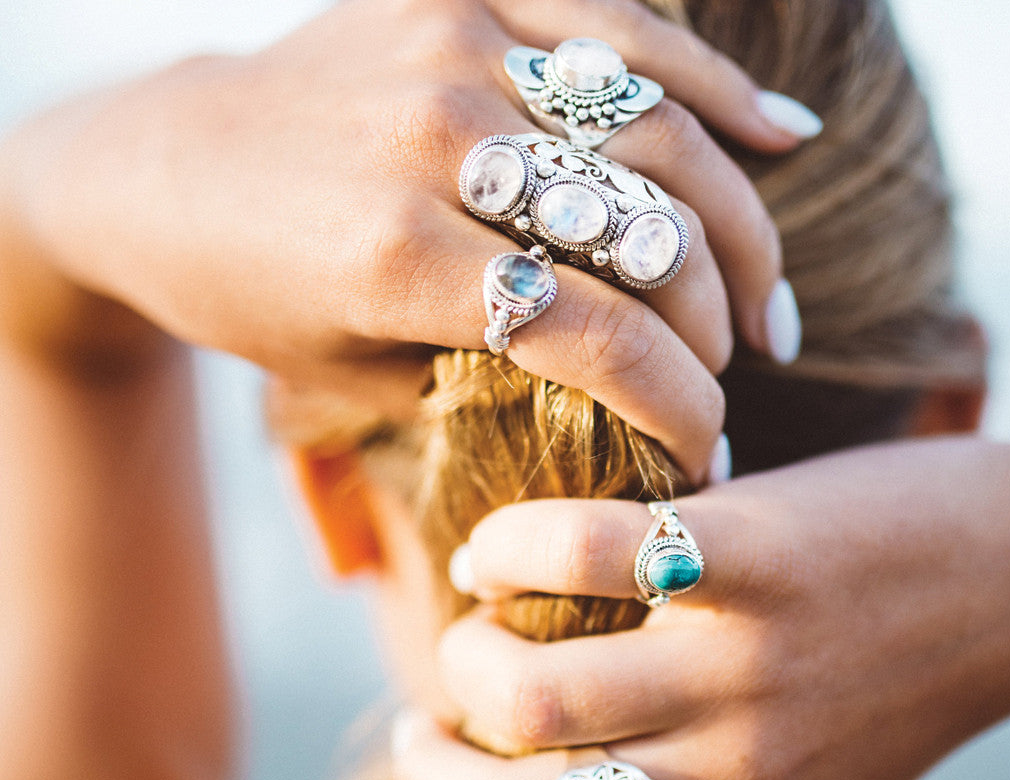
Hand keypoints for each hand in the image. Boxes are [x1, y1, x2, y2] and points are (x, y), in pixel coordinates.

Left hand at [0, 0, 817, 480]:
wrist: (163, 170)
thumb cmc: (254, 296)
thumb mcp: (357, 375)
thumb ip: (492, 376)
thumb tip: (630, 392)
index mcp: (393, 259)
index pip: (595, 336)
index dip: (677, 402)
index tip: (709, 447)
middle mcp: (431, 143)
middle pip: (646, 233)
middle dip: (716, 323)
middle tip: (742, 371)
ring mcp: (449, 50)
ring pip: (657, 134)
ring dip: (738, 228)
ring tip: (767, 300)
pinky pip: (621, 29)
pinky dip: (712, 86)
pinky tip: (784, 138)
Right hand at [384, 417, 1009, 779]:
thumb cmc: (921, 669)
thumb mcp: (823, 773)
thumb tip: (583, 763)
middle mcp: (739, 772)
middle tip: (423, 730)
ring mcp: (747, 664)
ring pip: (537, 697)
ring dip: (461, 665)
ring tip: (464, 631)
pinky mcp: (761, 556)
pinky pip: (589, 555)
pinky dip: (509, 551)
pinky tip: (494, 550)